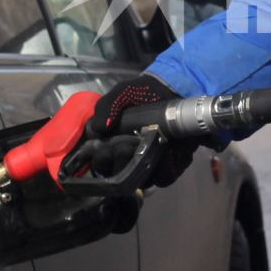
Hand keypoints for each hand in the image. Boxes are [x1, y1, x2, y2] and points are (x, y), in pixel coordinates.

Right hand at [84, 74, 198, 188]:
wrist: (173, 89)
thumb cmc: (143, 93)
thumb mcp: (121, 94)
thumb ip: (106, 107)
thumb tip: (98, 128)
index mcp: (111, 146)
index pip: (99, 164)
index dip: (101, 159)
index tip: (103, 146)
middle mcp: (128, 160)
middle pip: (118, 177)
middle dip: (119, 162)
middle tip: (123, 145)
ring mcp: (149, 166)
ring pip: (140, 180)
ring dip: (140, 166)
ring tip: (143, 147)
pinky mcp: (170, 166)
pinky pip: (165, 177)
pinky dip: (164, 167)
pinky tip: (165, 151)